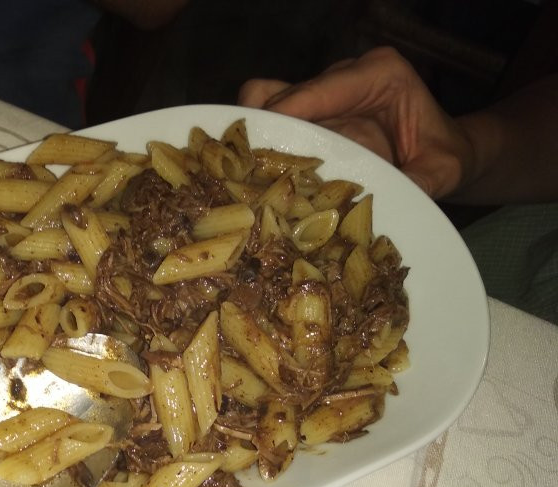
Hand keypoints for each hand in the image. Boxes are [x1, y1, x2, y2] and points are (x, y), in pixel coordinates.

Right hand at [237, 47, 473, 198]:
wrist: (446, 151)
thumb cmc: (444, 155)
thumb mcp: (441, 171)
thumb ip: (417, 183)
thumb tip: (382, 208)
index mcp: (379, 74)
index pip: (320, 88)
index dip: (286, 114)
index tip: (261, 142)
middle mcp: (344, 76)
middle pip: (283, 93)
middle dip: (263, 132)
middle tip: (248, 172)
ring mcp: (321, 94)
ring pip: (265, 100)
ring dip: (254, 138)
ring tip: (245, 175)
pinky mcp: (308, 116)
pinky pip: (270, 120)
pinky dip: (258, 145)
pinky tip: (253, 174)